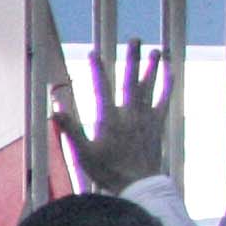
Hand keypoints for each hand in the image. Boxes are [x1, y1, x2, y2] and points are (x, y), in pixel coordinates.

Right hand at [58, 39, 177, 192]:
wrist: (138, 185)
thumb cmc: (107, 171)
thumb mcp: (82, 153)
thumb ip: (71, 130)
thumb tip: (55, 110)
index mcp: (109, 120)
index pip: (102, 88)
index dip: (97, 70)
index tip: (94, 52)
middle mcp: (130, 115)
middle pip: (130, 81)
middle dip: (131, 59)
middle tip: (134, 39)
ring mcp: (146, 118)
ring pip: (150, 87)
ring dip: (152, 68)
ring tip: (155, 50)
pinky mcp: (157, 124)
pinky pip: (164, 100)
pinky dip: (168, 86)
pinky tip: (171, 72)